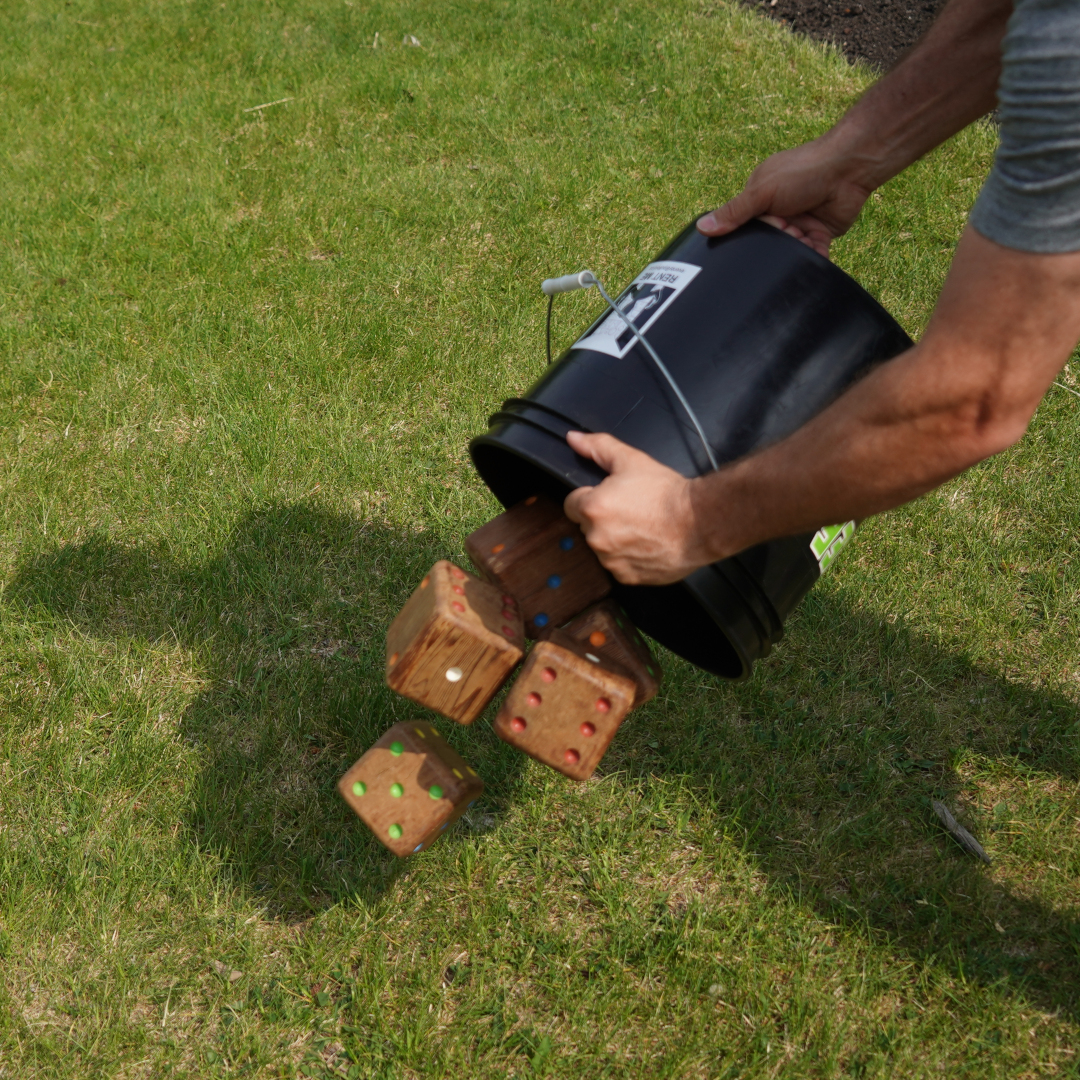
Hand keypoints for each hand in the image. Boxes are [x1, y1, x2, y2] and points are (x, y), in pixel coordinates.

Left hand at [563, 431, 709, 584]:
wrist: (699, 522)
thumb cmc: (667, 493)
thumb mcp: (631, 459)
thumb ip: (597, 447)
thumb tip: (574, 439)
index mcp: (592, 508)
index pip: (571, 504)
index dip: (589, 497)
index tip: (609, 497)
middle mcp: (597, 538)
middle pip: (586, 526)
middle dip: (602, 518)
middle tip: (630, 509)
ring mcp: (611, 560)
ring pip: (602, 547)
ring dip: (614, 539)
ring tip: (641, 526)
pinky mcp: (626, 576)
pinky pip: (619, 565)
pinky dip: (629, 557)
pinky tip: (646, 543)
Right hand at [696, 136, 874, 258]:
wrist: (849, 168)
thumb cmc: (804, 170)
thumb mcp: (762, 191)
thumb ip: (734, 212)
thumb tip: (702, 228)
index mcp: (760, 199)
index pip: (745, 228)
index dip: (752, 235)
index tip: (762, 231)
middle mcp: (778, 212)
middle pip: (767, 243)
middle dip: (777, 242)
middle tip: (787, 229)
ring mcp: (799, 224)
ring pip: (789, 252)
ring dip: (795, 248)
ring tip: (803, 233)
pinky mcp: (819, 235)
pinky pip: (811, 255)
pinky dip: (813, 256)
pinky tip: (815, 249)